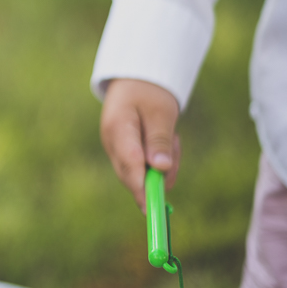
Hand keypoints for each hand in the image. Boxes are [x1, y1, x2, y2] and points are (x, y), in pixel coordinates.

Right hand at [100, 78, 180, 211]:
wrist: (135, 79)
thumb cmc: (149, 92)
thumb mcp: (161, 112)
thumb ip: (159, 140)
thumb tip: (161, 169)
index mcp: (117, 129)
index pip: (130, 165)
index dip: (141, 189)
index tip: (153, 208)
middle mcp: (111, 143)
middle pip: (134, 175)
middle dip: (160, 173)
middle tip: (175, 145)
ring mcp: (115, 149)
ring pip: (141, 174)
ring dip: (163, 164)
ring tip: (171, 135)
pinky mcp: (123, 153)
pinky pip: (143, 168)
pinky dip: (159, 160)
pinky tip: (165, 139)